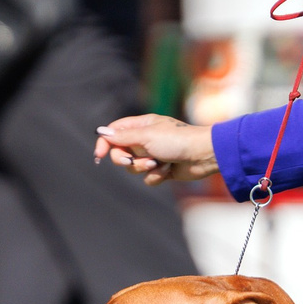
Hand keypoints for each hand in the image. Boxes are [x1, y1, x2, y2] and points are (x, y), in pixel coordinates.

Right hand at [93, 114, 219, 185]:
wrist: (203, 155)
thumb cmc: (177, 140)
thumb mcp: (146, 136)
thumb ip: (122, 136)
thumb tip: (101, 132)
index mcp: (142, 126)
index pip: (115, 132)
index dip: (105, 143)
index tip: (99, 155)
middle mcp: (146, 140)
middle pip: (121, 152)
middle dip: (126, 160)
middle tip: (134, 160)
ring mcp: (154, 155)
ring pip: (134, 167)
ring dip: (144, 168)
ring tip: (159, 163)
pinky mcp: (163, 169)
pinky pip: (148, 178)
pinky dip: (156, 176)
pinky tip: (169, 170)